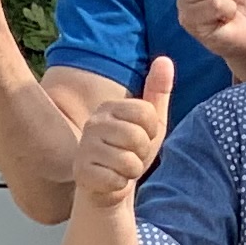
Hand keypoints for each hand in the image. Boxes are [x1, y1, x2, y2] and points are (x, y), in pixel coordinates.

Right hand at [72, 58, 172, 210]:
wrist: (109, 185)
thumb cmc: (131, 151)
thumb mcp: (151, 122)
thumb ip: (158, 91)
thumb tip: (164, 59)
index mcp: (110, 108)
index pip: (147, 113)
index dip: (152, 131)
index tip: (143, 137)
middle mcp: (93, 123)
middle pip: (138, 136)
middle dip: (142, 152)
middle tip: (131, 156)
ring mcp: (84, 147)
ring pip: (129, 160)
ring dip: (132, 170)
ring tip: (121, 167)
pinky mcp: (81, 172)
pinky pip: (117, 179)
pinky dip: (120, 184)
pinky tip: (110, 180)